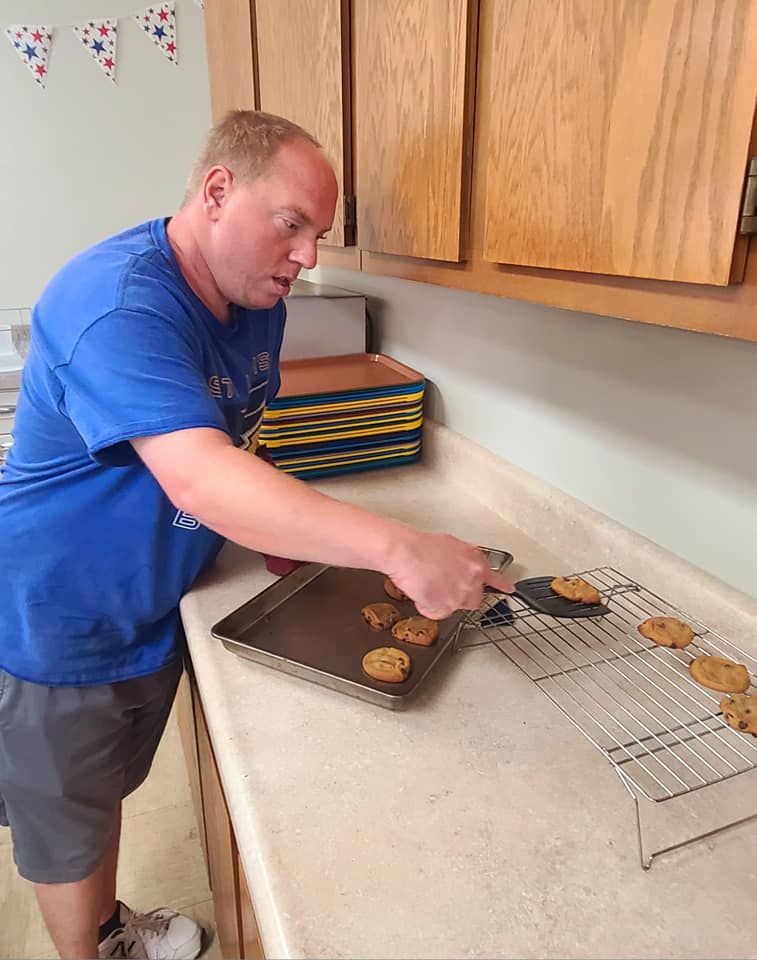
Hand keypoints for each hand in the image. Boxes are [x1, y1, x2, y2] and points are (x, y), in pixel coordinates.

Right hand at [385, 531, 513, 619]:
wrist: (405, 551)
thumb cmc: (421, 545)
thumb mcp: (450, 545)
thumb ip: (463, 560)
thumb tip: (461, 567)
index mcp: (475, 561)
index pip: (494, 577)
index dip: (502, 585)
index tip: (509, 589)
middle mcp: (472, 578)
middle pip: (473, 599)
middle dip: (459, 597)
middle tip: (442, 588)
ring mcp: (460, 593)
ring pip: (453, 607)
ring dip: (441, 601)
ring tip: (427, 585)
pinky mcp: (446, 606)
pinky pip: (437, 613)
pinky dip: (427, 606)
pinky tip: (421, 591)